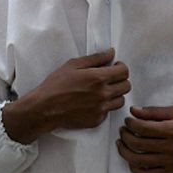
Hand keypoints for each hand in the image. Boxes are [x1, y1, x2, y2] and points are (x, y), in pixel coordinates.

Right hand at [2, 49, 130, 143]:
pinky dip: (105, 106)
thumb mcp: (73, 65)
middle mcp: (103, 94)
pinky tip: (93, 102)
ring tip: (102, 91)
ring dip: (115, 94)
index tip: (114, 67)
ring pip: (121, 100)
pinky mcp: (97, 120)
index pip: (124, 71)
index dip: (121, 67)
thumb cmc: (56, 85)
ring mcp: (101, 108)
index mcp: (98, 78)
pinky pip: (109, 111)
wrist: (45, 108)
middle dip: (120, 80)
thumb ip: (95, 58)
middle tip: (109, 79)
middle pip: (126, 86)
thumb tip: (111, 53)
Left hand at [116, 106, 172, 172]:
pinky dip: (135, 169)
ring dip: (124, 152)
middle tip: (123, 131)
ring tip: (121, 144)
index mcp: (172, 131)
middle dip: (125, 136)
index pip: (142, 128)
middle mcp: (170, 148)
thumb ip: (155, 112)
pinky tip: (131, 161)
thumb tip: (134, 110)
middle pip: (137, 144)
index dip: (130, 124)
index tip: (128, 121)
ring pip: (138, 161)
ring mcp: (169, 163)